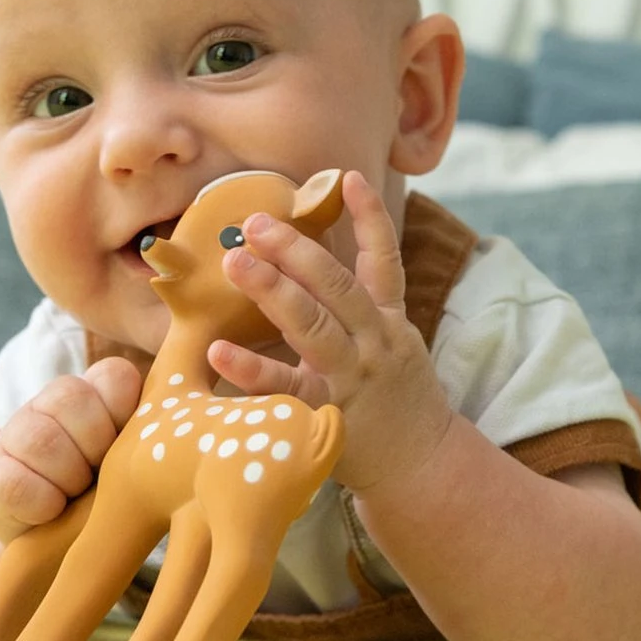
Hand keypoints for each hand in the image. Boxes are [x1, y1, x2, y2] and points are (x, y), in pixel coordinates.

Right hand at [0, 356, 141, 543]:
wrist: (62, 543)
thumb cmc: (118, 495)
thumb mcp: (143, 461)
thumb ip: (158, 435)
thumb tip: (182, 426)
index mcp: (101, 391)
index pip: (115, 375)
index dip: (123, 412)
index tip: (130, 446)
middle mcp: (56, 400)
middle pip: (72, 398)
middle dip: (95, 446)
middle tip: (102, 474)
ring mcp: (18, 431)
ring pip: (41, 439)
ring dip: (69, 478)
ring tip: (78, 495)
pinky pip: (16, 484)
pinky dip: (42, 505)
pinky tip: (52, 512)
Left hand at [208, 171, 452, 494]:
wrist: (421, 464)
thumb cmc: (395, 397)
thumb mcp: (394, 342)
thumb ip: (363, 306)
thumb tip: (312, 263)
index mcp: (389, 319)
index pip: (384, 260)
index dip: (370, 217)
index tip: (351, 177)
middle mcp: (375, 341)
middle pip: (338, 286)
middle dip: (297, 250)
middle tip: (255, 222)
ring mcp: (354, 377)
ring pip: (316, 326)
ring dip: (275, 291)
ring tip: (236, 262)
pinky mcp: (330, 414)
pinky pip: (288, 388)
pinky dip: (252, 369)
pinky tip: (219, 351)